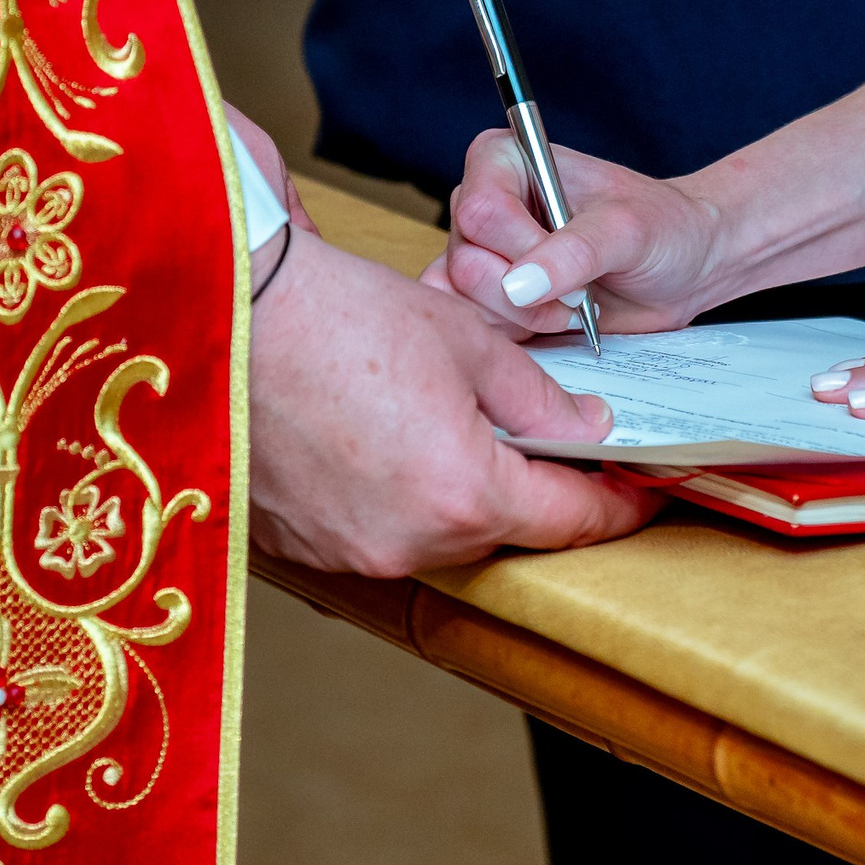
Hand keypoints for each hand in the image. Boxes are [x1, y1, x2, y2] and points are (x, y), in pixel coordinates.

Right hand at [233, 118, 654, 575]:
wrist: (222, 312)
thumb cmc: (339, 315)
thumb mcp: (468, 341)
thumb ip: (540, 398)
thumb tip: (587, 428)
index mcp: (464, 494)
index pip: (572, 521)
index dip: (618, 504)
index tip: (641, 488)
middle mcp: (409, 542)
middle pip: (504, 532)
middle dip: (535, 490)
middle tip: (554, 441)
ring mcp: (350, 551)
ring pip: (439, 534)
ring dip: (460, 492)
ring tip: (454, 426)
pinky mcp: (301, 545)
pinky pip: (377, 530)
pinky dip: (398, 497)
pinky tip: (386, 440)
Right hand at [424, 129, 732, 335]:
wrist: (686, 266)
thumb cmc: (663, 228)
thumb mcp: (628, 231)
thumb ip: (575, 251)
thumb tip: (518, 285)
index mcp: (506, 161)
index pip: (479, 210)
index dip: (523, 247)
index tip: (574, 260)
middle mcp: (484, 205)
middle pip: (466, 262)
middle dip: (524, 293)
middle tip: (578, 294)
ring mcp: (484, 255)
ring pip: (465, 301)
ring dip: (522, 318)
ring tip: (572, 307)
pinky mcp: (492, 299)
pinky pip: (477, 328)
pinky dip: (517, 336)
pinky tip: (556, 322)